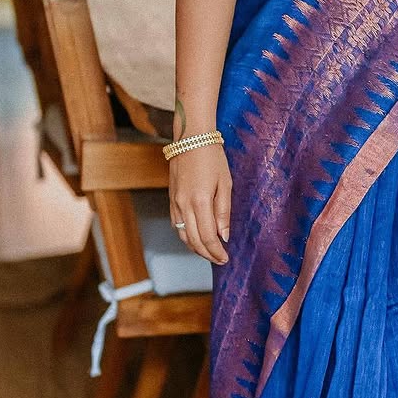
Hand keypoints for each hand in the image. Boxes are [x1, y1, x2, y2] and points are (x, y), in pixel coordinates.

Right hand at [169, 144, 231, 264]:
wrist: (191, 138)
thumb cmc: (213, 158)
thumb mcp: (226, 184)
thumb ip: (223, 212)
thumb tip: (224, 236)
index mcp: (201, 202)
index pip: (208, 237)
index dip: (216, 252)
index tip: (225, 258)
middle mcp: (184, 205)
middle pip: (194, 240)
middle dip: (207, 254)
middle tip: (219, 259)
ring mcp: (175, 202)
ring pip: (183, 235)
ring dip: (195, 247)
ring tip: (209, 252)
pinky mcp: (171, 199)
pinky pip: (176, 224)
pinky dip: (185, 235)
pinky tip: (195, 237)